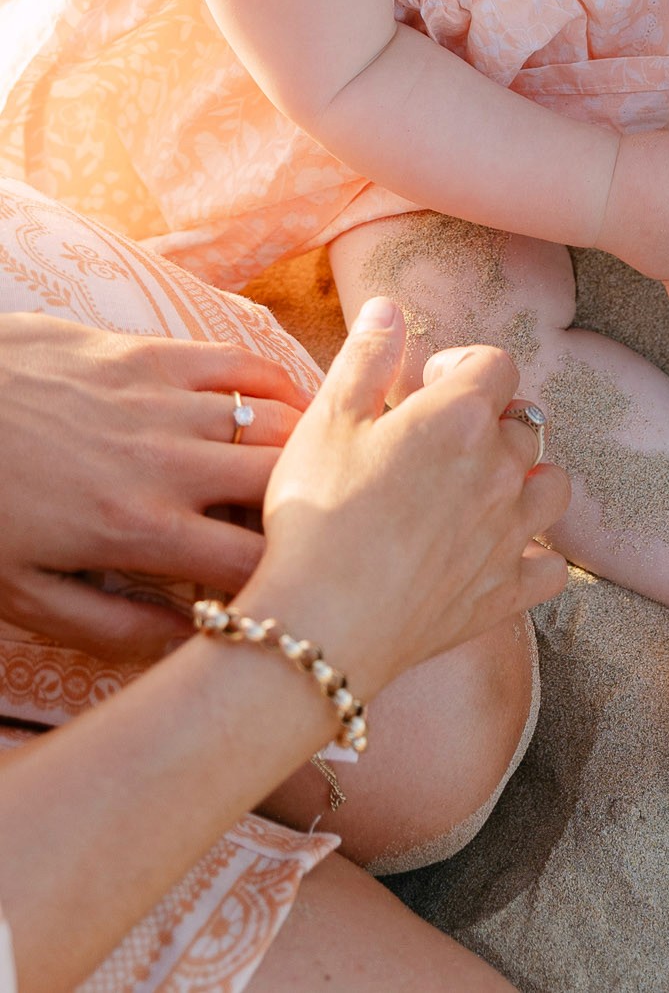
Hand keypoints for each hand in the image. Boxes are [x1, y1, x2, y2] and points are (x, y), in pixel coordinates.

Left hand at [0, 316, 306, 654]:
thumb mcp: (23, 596)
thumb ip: (112, 626)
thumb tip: (191, 640)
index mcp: (138, 531)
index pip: (254, 564)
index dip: (284, 583)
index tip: (286, 593)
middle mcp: (167, 464)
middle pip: (284, 487)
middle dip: (309, 514)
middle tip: (307, 533)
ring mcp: (163, 401)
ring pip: (276, 423)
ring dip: (304, 452)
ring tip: (316, 475)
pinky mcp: (150, 353)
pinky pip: (241, 363)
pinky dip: (277, 386)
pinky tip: (291, 407)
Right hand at [244, 299, 569, 701]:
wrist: (323, 621)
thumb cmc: (318, 513)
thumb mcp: (329, 419)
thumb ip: (367, 356)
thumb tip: (389, 306)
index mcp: (461, 417)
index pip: (496, 364)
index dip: (462, 366)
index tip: (425, 383)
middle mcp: (500, 469)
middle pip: (523, 424)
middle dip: (489, 423)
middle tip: (439, 443)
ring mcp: (509, 533)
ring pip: (552, 487)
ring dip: (527, 481)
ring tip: (483, 490)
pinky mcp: (504, 592)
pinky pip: (551, 568)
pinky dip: (537, 557)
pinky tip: (505, 555)